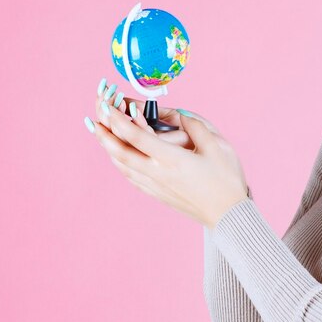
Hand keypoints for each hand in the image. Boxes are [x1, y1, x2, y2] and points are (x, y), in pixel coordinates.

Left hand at [88, 84, 249, 227]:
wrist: (228, 215)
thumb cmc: (227, 179)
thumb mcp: (218, 145)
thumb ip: (196, 126)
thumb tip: (179, 115)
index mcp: (172, 159)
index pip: (137, 137)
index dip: (118, 120)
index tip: (107, 106)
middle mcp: (158, 173)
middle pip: (121, 153)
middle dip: (104, 134)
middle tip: (93, 118)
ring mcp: (155, 186)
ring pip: (122, 166)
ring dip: (108, 148)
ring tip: (101, 133)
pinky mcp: (157, 194)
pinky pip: (130, 176)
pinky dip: (120, 162)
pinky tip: (118, 155)